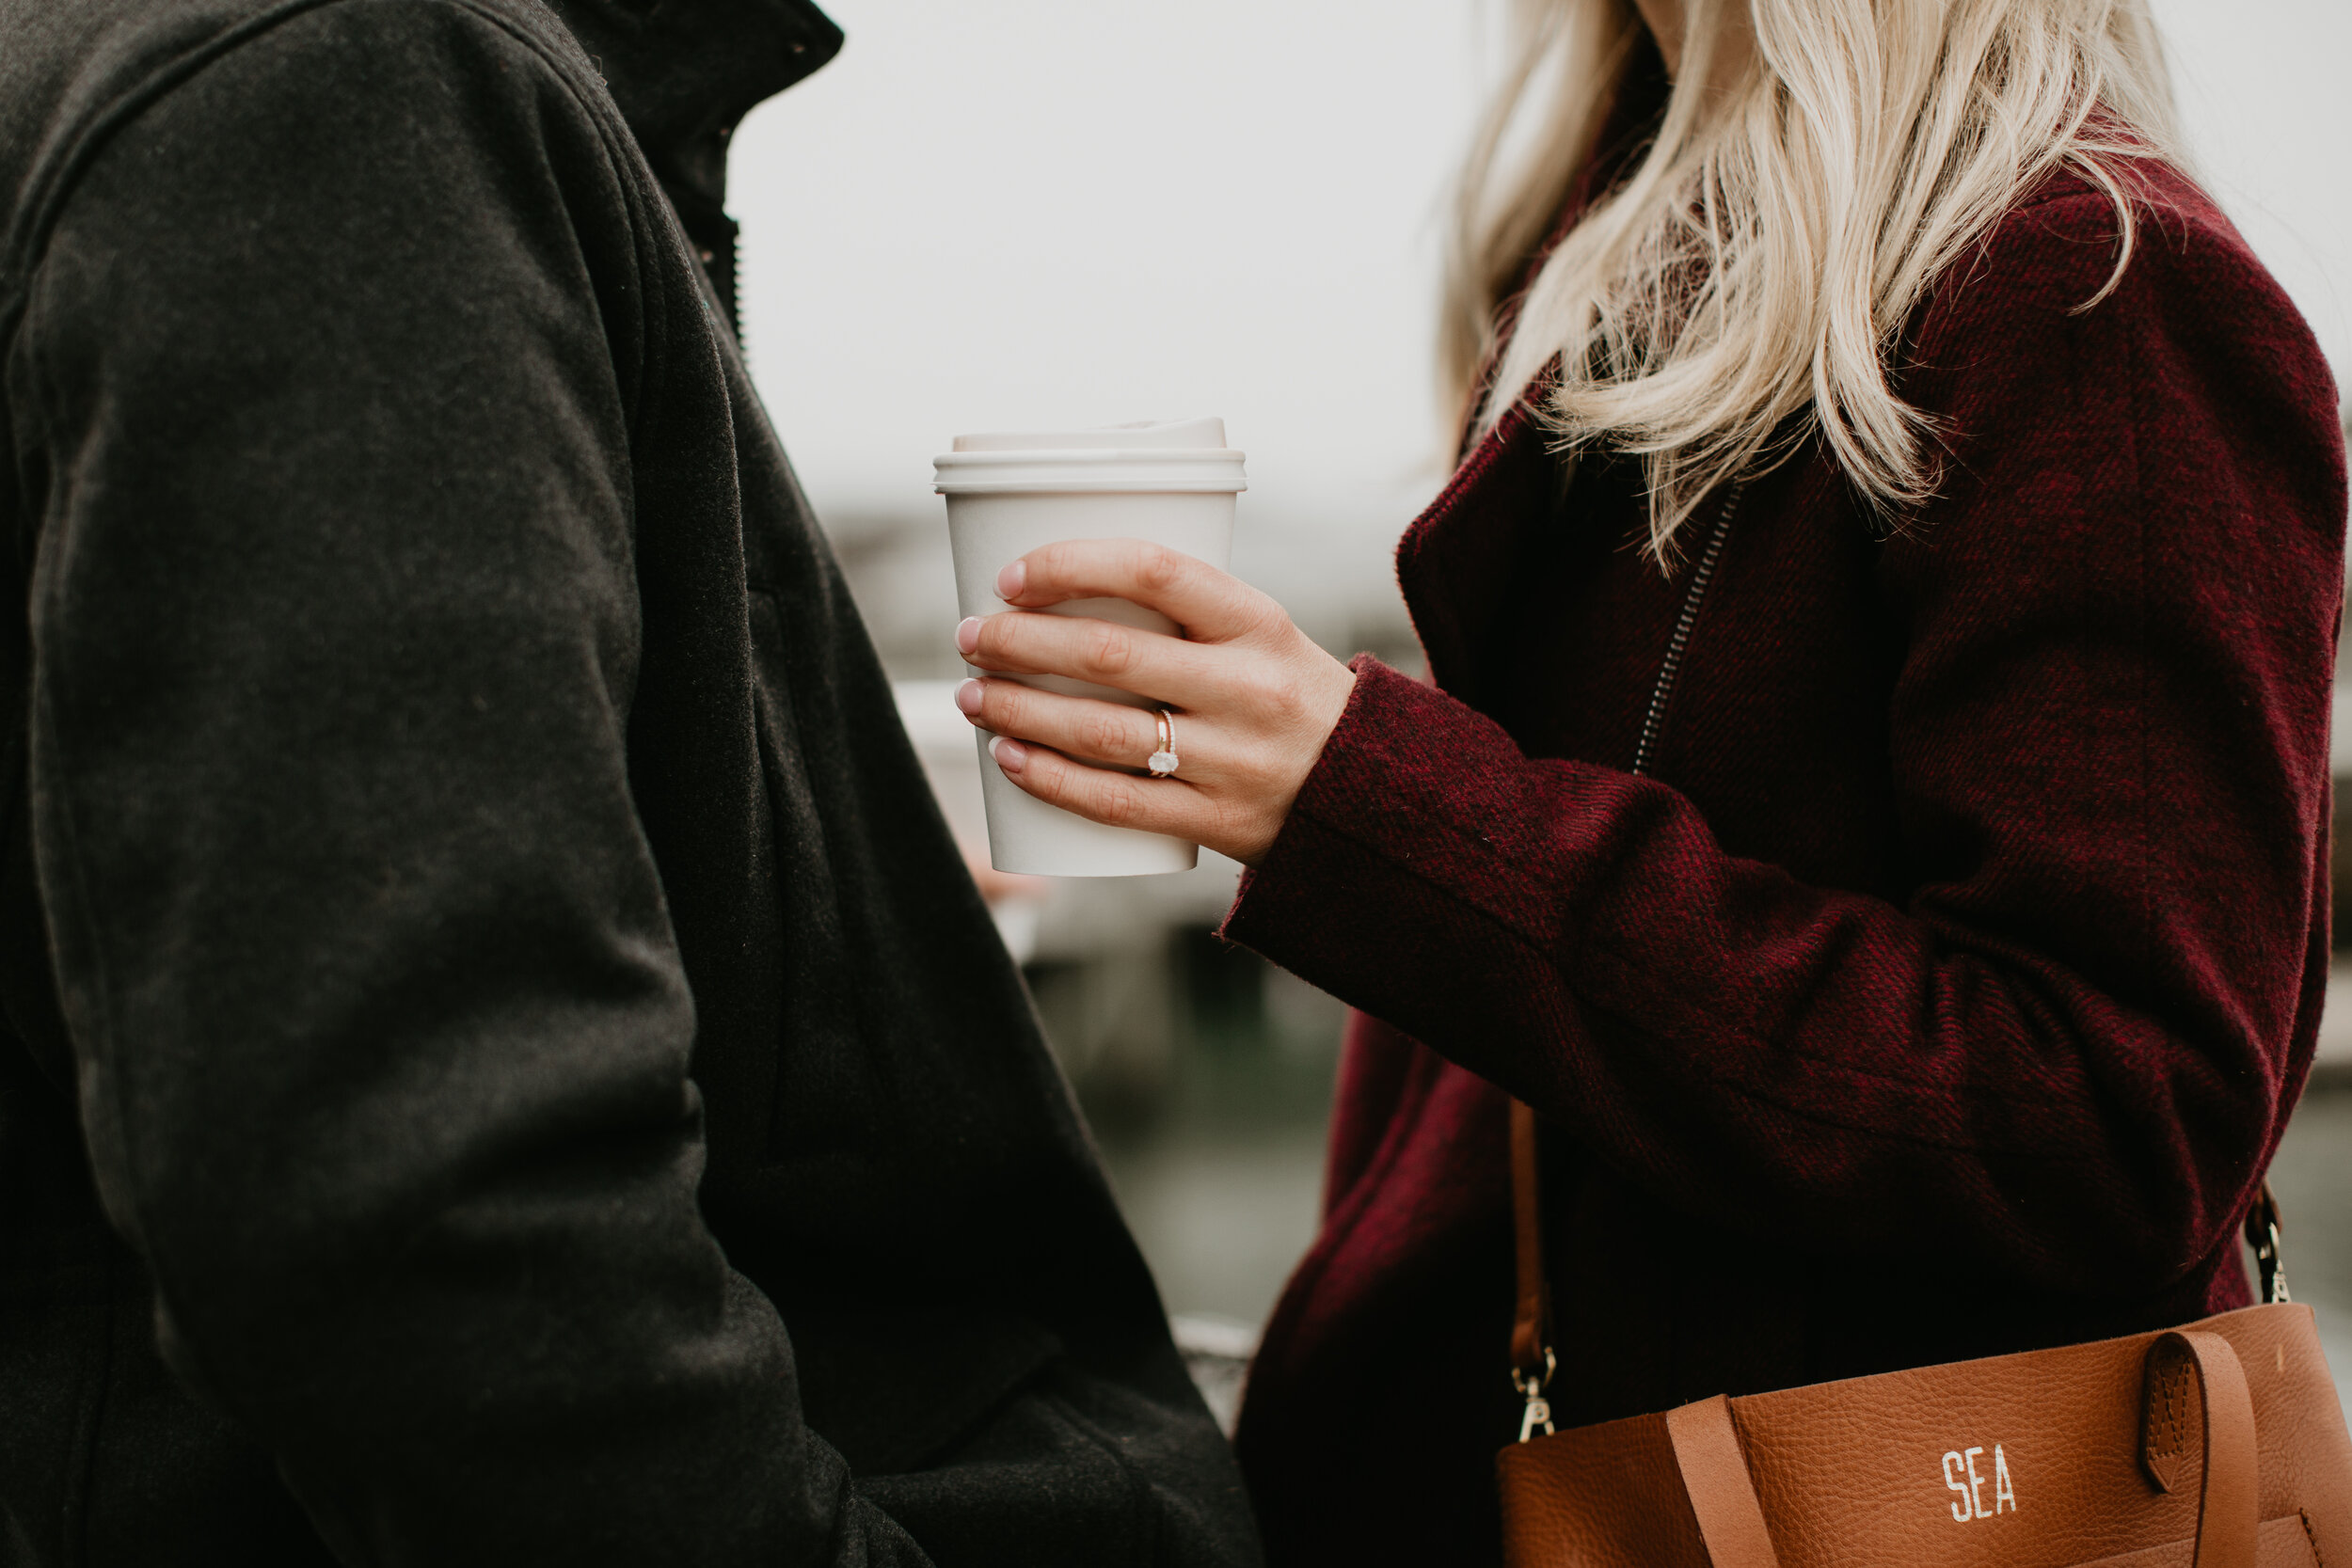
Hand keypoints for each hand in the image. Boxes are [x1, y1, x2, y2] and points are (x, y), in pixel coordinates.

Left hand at [952, 540, 1356, 866]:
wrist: (1375, 798)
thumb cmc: (1290, 698)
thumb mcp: (1263, 637)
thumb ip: (1183, 617)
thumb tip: (1059, 590)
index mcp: (1260, 622)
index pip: (1155, 570)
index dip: (1071, 564)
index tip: (1012, 575)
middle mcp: (1248, 688)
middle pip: (1109, 654)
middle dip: (1020, 642)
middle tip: (972, 637)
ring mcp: (1232, 760)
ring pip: (1101, 731)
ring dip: (1019, 710)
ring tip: (972, 697)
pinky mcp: (1215, 821)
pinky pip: (1116, 802)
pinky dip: (1052, 779)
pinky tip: (1010, 759)